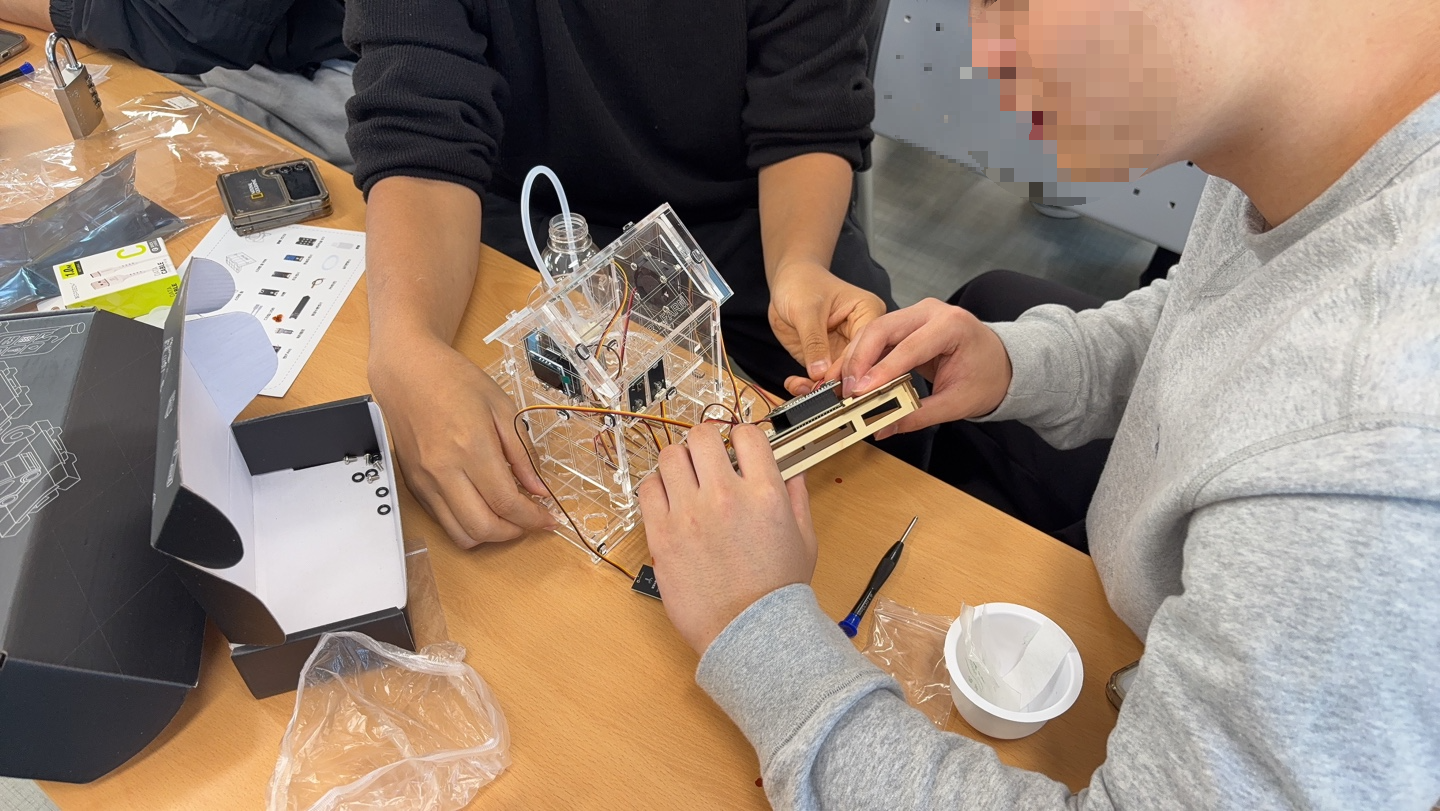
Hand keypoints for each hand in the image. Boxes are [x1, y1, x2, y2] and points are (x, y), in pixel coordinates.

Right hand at [369, 335, 555, 546]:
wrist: (407, 372)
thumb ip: (522, 453)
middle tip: (530, 520)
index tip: (548, 519)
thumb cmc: (455, 381)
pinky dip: (468, 524)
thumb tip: (538, 490)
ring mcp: (425, 481)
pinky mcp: (414, 485)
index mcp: (470, 447)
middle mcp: (444, 470)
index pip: (506, 502)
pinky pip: (443, 521)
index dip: (533, 518)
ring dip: (490, 534)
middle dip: (513, 532)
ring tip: (508, 518)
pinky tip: (484, 506)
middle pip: (483, 527)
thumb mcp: (501, 407)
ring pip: (460, 533)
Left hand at [639, 424, 817, 654]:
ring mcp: (689, 514)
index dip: (742, 437)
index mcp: (765, 492)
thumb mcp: (804, 539)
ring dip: (679, 462)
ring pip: (670, 456)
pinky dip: (657, 487)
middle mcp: (724, 496)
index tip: (738, 448)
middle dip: (706, 442)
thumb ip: (796, 497)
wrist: (750, 634)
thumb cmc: (778, 592)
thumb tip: (792, 470)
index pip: (746, 434)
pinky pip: (648, 489)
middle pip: (702, 435)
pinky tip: (669, 500)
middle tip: (708, 460)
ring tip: (686, 479)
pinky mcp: (662, 535)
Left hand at [767, 263, 885, 393]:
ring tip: (802, 388)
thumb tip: (820, 372)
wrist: (787, 281)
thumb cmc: (802, 282)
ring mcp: (845, 348)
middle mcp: (861, 333)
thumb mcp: (806, 309)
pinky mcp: (829, 358)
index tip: (833, 383)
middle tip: (819, 394)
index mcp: (868, 312)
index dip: (850, 367)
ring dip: (820, 388)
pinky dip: (809, 385)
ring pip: (841, 378)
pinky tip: (795, 384)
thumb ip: (814, 341)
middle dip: (837, 383)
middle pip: (859, 367)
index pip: (866, 345)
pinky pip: (823, 378)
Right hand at [826, 298, 1013, 438]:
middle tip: (845, 389)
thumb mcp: (957, 402)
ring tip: (838, 385)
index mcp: (952, 326)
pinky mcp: (905, 323)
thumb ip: (919, 415)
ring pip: (873, 331)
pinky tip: (846, 376)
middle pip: (882, 330)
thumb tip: (883, 427)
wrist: (1002, 362)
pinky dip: (859, 356)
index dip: (881, 371)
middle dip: (858, 360)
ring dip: (853, 358)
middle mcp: (931, 312)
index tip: (860, 391)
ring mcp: (916, 314)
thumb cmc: (986, 377)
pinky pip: (876, 337)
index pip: (909, 347)